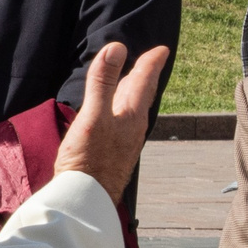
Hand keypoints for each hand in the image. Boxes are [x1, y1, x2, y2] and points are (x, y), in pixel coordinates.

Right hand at [53, 41, 171, 203]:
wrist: (85, 200)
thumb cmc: (89, 160)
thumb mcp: (93, 116)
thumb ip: (102, 82)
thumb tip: (116, 48)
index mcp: (131, 116)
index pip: (144, 82)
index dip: (151, 63)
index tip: (162, 50)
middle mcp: (132, 128)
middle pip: (141, 96)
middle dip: (144, 77)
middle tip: (149, 63)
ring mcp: (123, 142)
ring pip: (132, 111)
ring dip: (132, 94)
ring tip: (130, 85)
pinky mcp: (112, 154)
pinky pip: (121, 123)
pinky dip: (120, 110)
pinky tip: (111, 117)